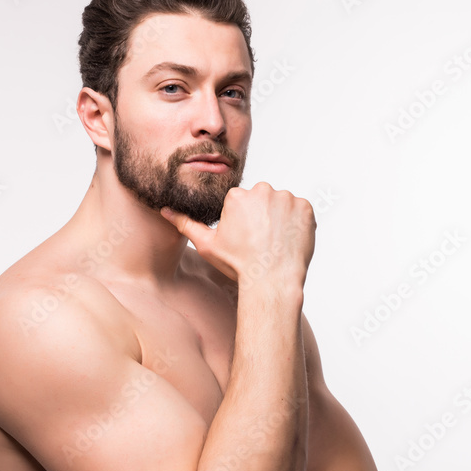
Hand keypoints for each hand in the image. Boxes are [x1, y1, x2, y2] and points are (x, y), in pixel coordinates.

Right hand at [161, 182, 315, 287]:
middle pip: (262, 201)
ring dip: (280, 220)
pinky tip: (288, 241)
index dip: (243, 223)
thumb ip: (186, 224)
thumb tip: (164, 210)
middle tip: (260, 242)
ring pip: (282, 205)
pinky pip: (300, 211)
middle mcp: (262, 190)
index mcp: (238, 196)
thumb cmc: (239, 264)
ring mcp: (287, 198)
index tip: (245, 239)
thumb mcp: (207, 245)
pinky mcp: (306, 207)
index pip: (242, 203)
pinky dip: (297, 224)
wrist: (271, 281)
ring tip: (275, 243)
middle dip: (262, 217)